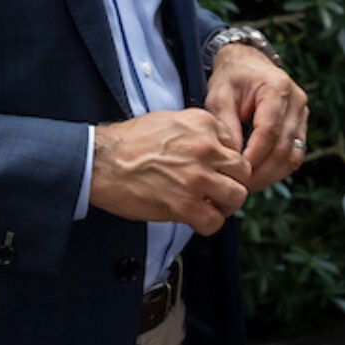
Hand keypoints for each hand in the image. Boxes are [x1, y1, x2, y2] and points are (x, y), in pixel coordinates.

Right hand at [89, 109, 250, 234]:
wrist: (100, 161)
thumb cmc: (129, 142)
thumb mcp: (171, 120)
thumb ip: (199, 131)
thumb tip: (216, 147)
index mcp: (204, 124)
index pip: (237, 147)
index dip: (226, 163)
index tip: (215, 171)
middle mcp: (206, 148)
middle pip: (244, 172)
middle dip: (233, 184)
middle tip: (218, 192)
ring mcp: (197, 177)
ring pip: (237, 196)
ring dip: (225, 206)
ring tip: (210, 206)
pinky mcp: (184, 204)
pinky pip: (214, 221)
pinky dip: (208, 224)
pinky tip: (196, 219)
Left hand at [204, 46, 309, 192]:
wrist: (246, 63)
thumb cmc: (231, 79)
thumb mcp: (219, 96)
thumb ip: (225, 125)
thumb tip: (231, 159)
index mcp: (277, 88)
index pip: (270, 131)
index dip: (254, 156)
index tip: (236, 173)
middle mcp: (296, 100)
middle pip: (285, 147)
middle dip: (263, 172)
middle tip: (240, 187)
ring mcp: (303, 113)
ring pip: (294, 155)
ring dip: (272, 175)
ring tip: (249, 185)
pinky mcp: (302, 124)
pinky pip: (295, 153)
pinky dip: (278, 169)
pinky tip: (259, 176)